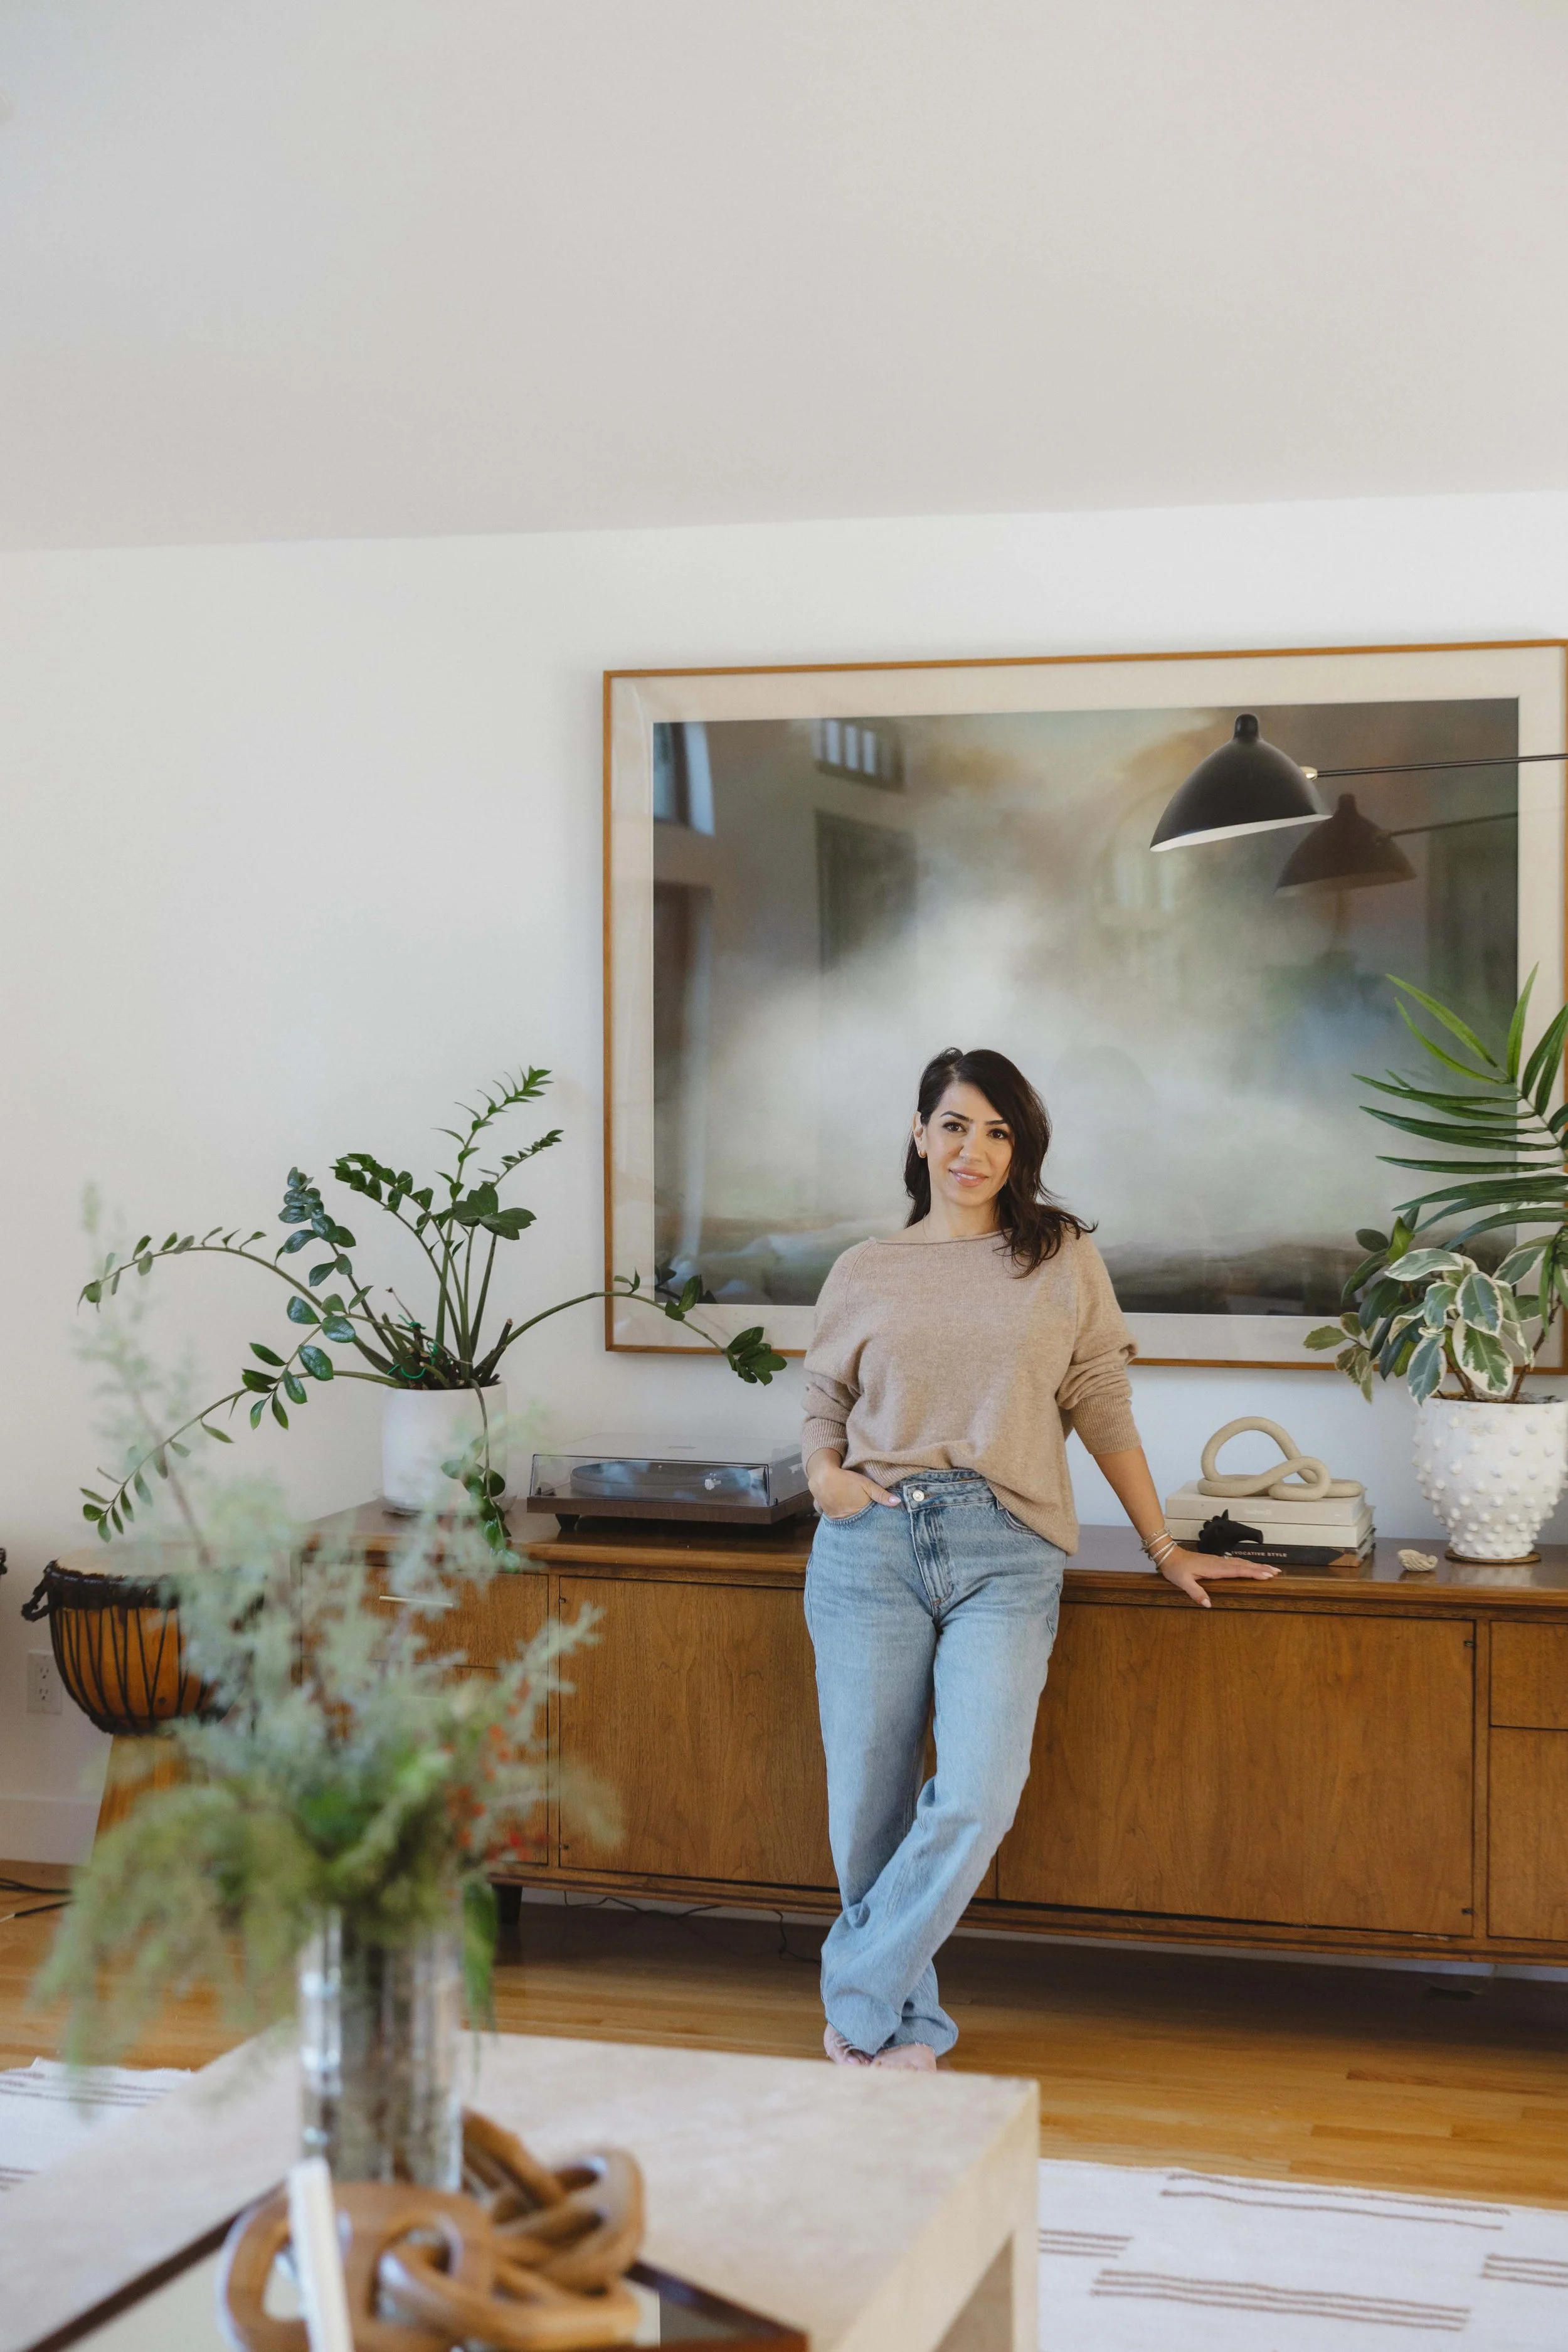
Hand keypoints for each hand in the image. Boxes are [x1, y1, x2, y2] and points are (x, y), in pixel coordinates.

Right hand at [811, 1463, 899, 1519]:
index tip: (883, 1524)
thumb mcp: (867, 1485)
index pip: (872, 1522)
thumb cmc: (846, 1479)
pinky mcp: (831, 1517)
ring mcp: (838, 1520)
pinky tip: (848, 1516)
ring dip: (856, 1523)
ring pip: (850, 1524)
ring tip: (860, 1520)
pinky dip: (845, 1520)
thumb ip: (882, 1495)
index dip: (877, 1522)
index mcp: (860, 1513)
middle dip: (867, 1525)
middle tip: (872, 1524)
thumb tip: (898, 1502)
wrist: (822, 1477)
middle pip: (861, 1525)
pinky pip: (841, 1522)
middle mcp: (849, 1519)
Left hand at [1155, 1544, 1279, 1608]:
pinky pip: (1235, 1563)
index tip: (1266, 1575)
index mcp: (1214, 1568)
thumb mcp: (1183, 1582)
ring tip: (1270, 1569)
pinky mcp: (1216, 1562)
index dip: (1252, 1572)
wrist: (1169, 1555)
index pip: (1237, 1570)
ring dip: (1256, 1566)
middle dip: (1260, 1568)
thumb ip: (1196, 1593)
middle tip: (1277, 1572)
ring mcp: (1218, 1562)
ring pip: (1241, 1563)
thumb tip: (1209, 1604)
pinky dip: (1246, 1565)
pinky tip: (1251, 1567)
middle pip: (1243, 1565)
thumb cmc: (1176, 1569)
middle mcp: (1219, 1563)